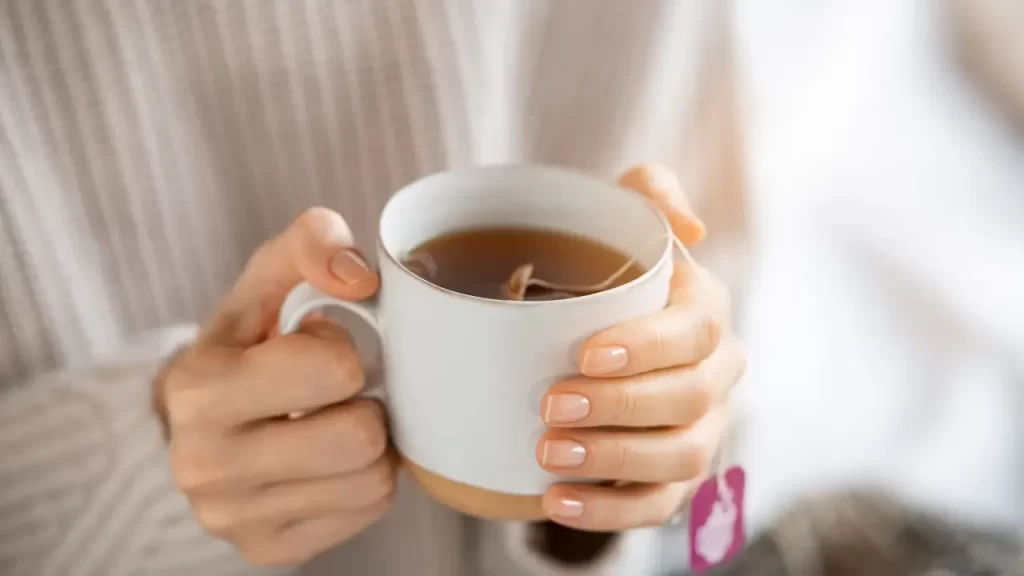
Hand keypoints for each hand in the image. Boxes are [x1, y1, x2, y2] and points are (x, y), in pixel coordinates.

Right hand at [158, 209, 395, 566]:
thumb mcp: (266, 279)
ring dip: (370, 443)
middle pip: (360, 436)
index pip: (336, 370)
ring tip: (332, 423)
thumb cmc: (246, 344)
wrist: (200, 421)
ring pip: (374, 480)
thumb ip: (310, 243)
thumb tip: (362, 278)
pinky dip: (364, 481)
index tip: (313, 348)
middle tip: (334, 395)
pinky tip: (330, 460)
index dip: (340, 351)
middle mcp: (206, 466)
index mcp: (199, 390)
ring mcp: (235, 520)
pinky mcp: (270, 550)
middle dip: (362, 403)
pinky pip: (369, 512)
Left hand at [537, 165, 744, 530]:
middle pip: (689, 401)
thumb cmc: (604, 274)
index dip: (647, 347)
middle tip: (551, 406)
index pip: (696, 332)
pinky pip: (658, 506)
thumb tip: (689, 226)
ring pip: (681, 459)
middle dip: (620, 407)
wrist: (592, 335)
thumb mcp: (621, 220)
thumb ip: (649, 193)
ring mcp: (702, 432)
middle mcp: (716, 375)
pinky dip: (609, 512)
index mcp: (705, 313)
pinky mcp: (675, 478)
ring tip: (548, 456)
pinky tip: (558, 502)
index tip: (584, 354)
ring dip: (614, 462)